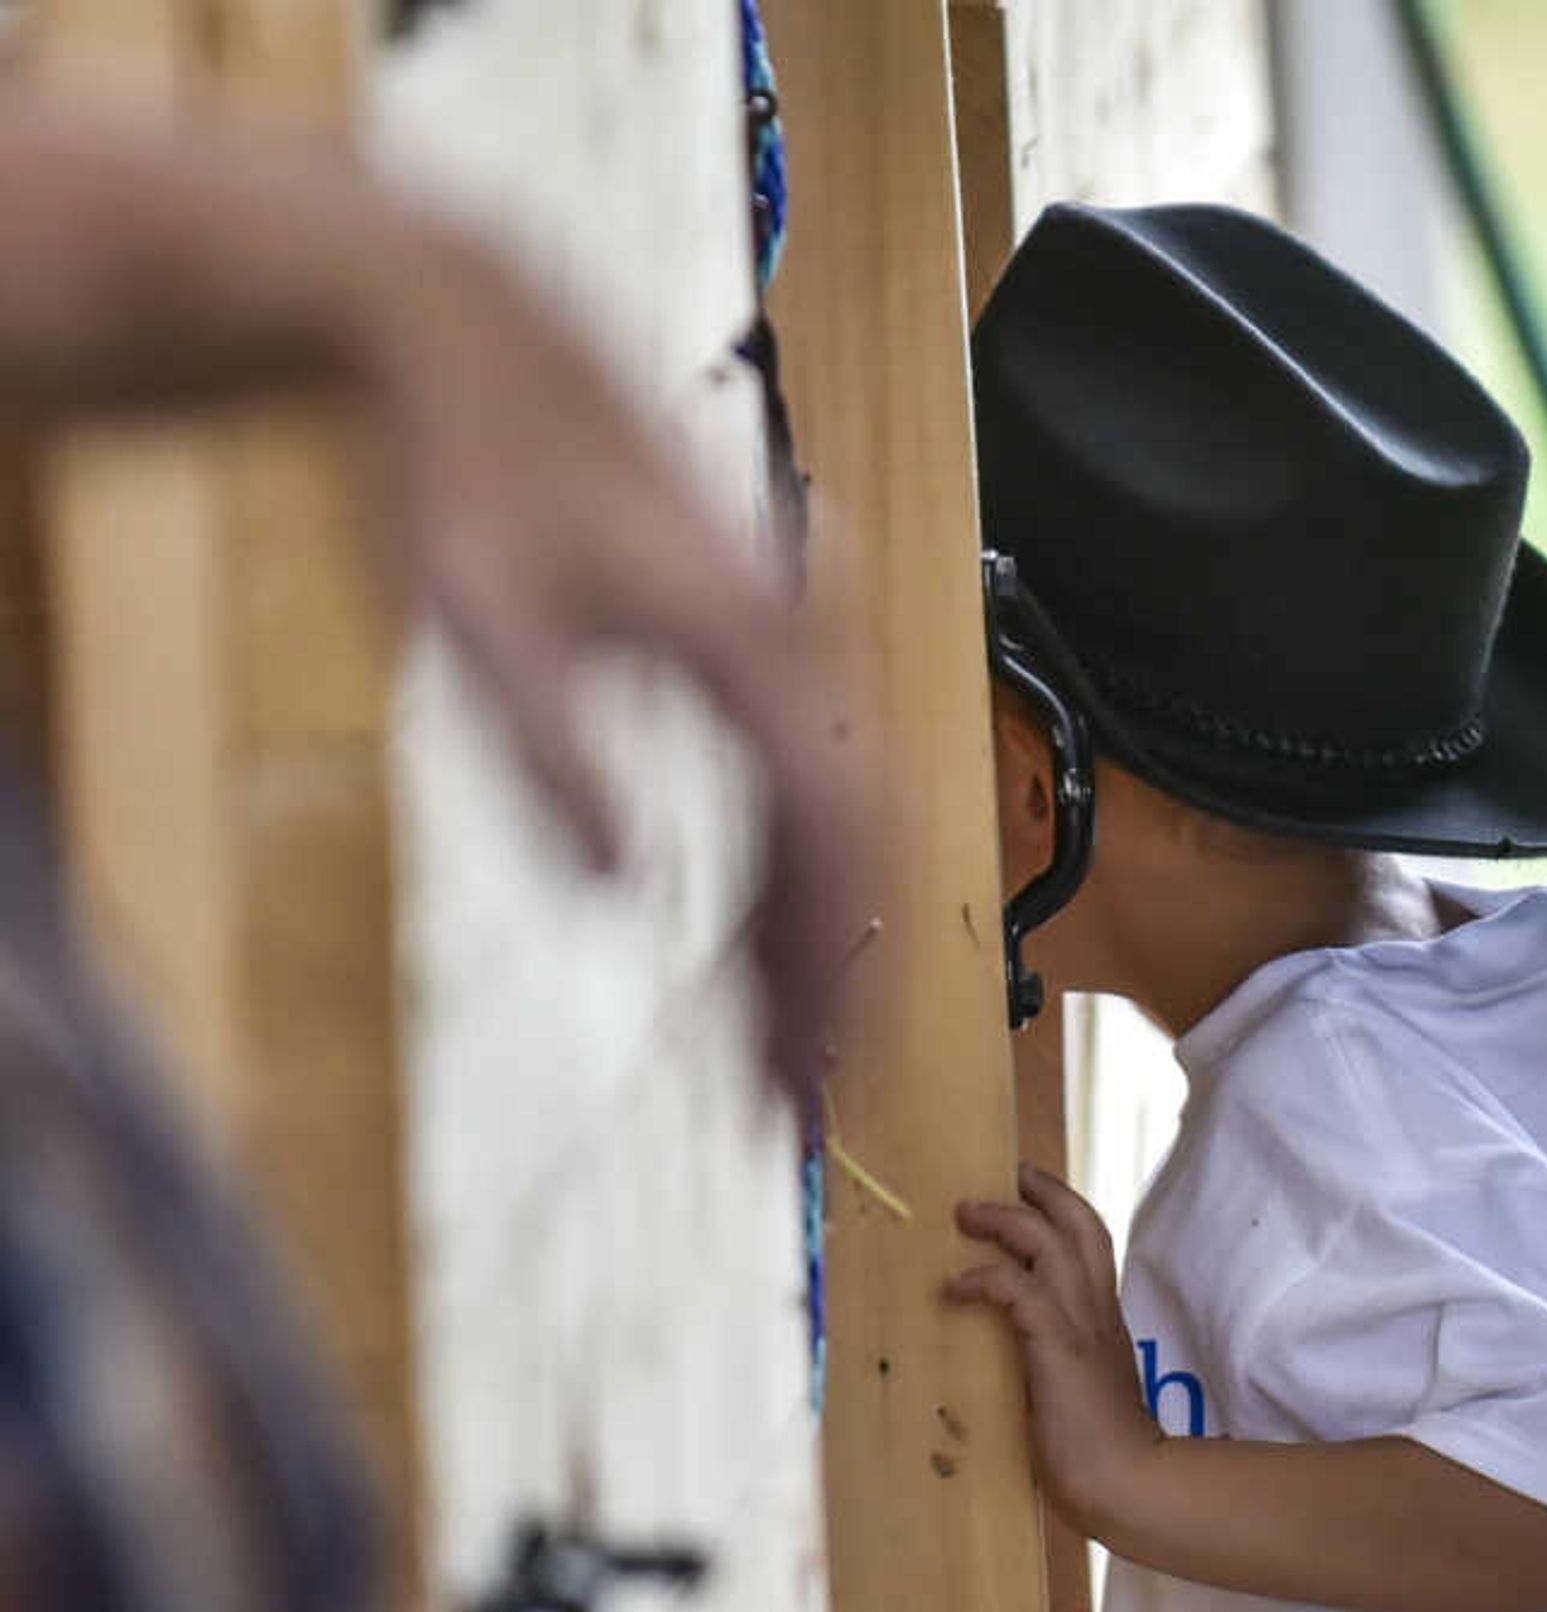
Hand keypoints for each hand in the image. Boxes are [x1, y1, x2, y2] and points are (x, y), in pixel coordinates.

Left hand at [352, 208, 879, 1104]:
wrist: (466, 332)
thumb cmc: (455, 468)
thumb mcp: (475, 621)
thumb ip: (550, 756)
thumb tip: (628, 894)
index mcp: (755, 650)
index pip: (831, 844)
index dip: (820, 974)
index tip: (798, 1084)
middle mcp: (800, 649)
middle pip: (858, 851)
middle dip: (826, 988)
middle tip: (788, 1110)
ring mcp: (788, 646)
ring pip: (839, 827)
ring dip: (812, 945)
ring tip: (772, 1054)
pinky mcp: (753, 649)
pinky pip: (803, 790)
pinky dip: (788, 879)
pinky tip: (751, 940)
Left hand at [945, 1165, 1156, 1528]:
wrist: (1130, 1483)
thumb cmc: (1106, 1456)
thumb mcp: (1081, 1395)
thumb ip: (1060, 1370)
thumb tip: (1023, 1370)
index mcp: (1106, 1323)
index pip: (1093, 1248)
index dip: (1064, 1213)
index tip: (1031, 1194)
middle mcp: (1099, 1313)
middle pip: (1081, 1226)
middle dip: (1043, 1193)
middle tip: (1007, 1176)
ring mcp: (1082, 1327)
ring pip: (1050, 1243)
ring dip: (1005, 1222)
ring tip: (965, 1214)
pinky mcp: (1057, 1347)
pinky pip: (1018, 1291)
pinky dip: (984, 1279)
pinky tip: (954, 1288)